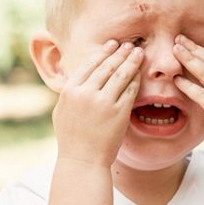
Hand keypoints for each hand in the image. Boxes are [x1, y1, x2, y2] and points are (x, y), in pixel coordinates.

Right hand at [53, 40, 143, 167]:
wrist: (82, 160)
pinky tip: (141, 72)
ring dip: (131, 61)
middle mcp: (86, 93)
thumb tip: (78, 76)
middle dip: (120, 52)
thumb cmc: (71, 138)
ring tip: (139, 52)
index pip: (90, 65)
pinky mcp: (119, 112)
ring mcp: (103, 102)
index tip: (112, 44)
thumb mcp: (62, 110)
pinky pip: (131, 90)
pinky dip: (136, 79)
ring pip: (121, 75)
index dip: (103, 52)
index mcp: (70, 90)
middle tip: (129, 44)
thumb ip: (71, 92)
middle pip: (107, 66)